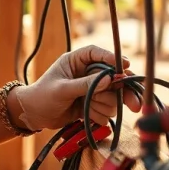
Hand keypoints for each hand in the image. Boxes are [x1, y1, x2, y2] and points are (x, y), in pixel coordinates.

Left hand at [13, 45, 140, 131]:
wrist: (34, 115)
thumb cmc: (42, 96)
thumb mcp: (62, 89)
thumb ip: (86, 84)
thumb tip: (110, 78)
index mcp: (76, 61)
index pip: (98, 54)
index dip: (113, 58)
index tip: (125, 65)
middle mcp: (87, 73)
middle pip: (114, 77)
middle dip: (123, 90)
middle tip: (134, 105)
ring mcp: (92, 89)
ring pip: (112, 97)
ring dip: (102, 105)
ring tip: (86, 108)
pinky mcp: (94, 104)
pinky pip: (107, 110)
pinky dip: (98, 115)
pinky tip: (84, 116)